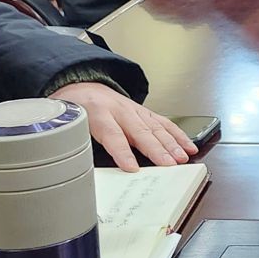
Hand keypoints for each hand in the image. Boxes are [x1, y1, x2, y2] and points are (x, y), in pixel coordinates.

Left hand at [57, 82, 195, 169]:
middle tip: (168, 164)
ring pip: (156, 126)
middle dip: (156, 149)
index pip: (112, 135)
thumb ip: (79, 144)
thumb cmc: (77, 109)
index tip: (132, 167)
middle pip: (140, 131)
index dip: (123, 152)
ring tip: (181, 157)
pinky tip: (187, 145)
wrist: (82, 86)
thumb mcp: (70, 126)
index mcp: (98, 113)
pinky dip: (178, 134)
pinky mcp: (145, 111)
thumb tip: (84, 170)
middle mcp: (119, 110)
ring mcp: (134, 109)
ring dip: (171, 143)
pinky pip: (164, 122)